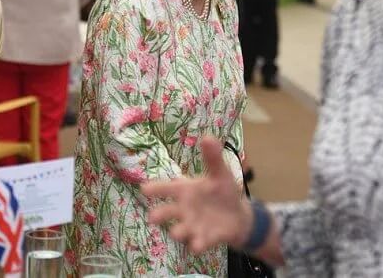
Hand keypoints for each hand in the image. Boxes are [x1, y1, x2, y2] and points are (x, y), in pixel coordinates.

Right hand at [143, 137, 252, 253]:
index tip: (144, 188)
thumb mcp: (220, 173)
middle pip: (168, 212)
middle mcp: (185, 209)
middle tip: (152, 217)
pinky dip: (198, 244)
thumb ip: (213, 158)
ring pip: (181, 230)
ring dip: (179, 231)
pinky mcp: (205, 238)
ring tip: (177, 233)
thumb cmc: (223, 191)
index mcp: (186, 190)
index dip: (156, 188)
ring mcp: (193, 225)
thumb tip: (208, 136)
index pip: (168, 188)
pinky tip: (198, 246)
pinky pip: (199, 243)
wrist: (238, 215)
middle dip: (160, 215)